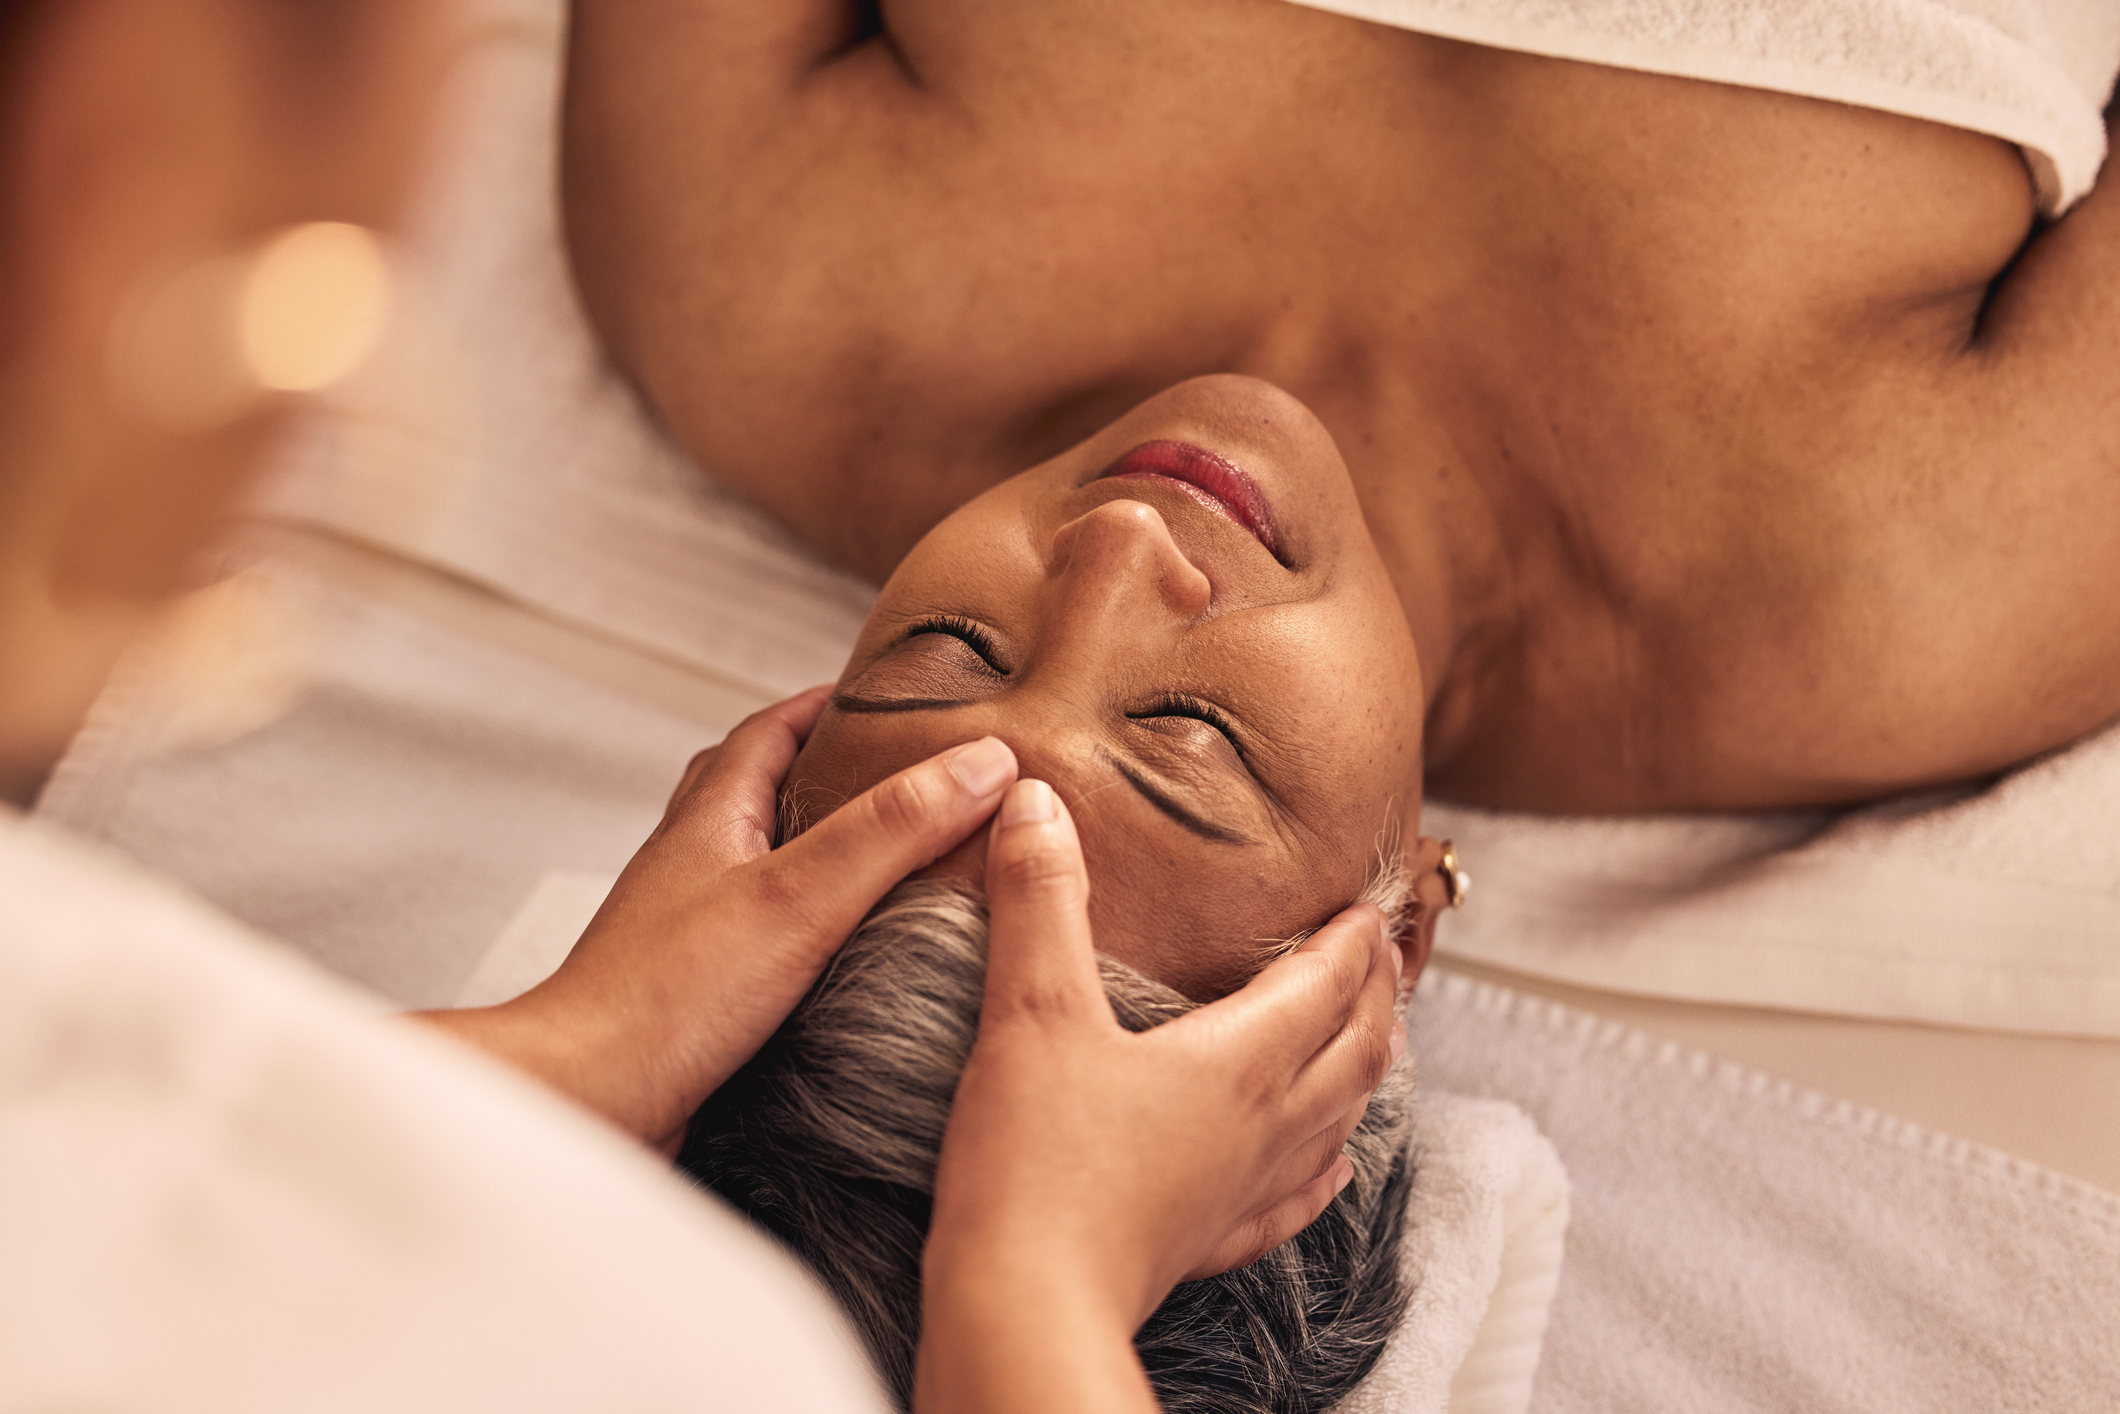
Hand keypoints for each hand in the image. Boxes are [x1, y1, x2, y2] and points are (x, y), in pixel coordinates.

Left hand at [421, 687, 1019, 1152]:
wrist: (587, 1102)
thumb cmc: (662, 1001)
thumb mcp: (801, 896)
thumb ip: (892, 828)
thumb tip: (980, 763)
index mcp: (710, 819)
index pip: (770, 730)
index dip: (829, 703)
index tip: (890, 693)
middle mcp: (694, 864)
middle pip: (759, 788)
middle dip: (827, 771)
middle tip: (897, 772)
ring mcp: (692, 927)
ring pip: (762, 865)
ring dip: (820, 852)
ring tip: (890, 861)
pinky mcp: (700, 990)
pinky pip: (763, 935)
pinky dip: (809, 926)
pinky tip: (848, 956)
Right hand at [916, 778, 1403, 1413]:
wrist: (1026, 1302)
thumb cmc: (1034, 1161)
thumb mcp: (1031, 1008)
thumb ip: (1040, 898)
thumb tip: (1035, 799)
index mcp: (1237, 1061)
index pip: (1326, 984)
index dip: (1353, 938)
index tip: (1368, 900)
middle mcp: (1263, 1125)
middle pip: (1356, 1049)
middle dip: (1379, 995)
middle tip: (1384, 956)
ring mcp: (1243, 1191)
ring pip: (1340, 1120)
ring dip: (1366, 1069)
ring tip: (1375, 1038)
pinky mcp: (1209, 1242)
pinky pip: (1294, 1201)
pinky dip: (1326, 1169)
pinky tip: (1334, 1167)